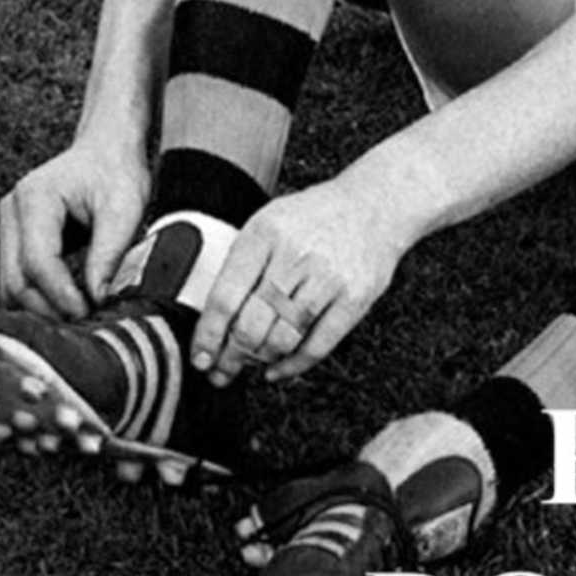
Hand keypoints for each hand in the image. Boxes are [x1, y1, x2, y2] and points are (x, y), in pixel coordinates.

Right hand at [0, 138, 150, 318]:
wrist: (106, 151)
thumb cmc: (117, 173)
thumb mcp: (125, 209)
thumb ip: (109, 253)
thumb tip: (97, 299)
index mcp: (35, 198)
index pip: (38, 262)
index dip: (61, 295)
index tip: (89, 314)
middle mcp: (11, 211)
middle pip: (15, 280)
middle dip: (48, 309)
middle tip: (86, 326)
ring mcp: (9, 225)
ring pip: (12, 285)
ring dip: (42, 308)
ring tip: (81, 319)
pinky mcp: (16, 239)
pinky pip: (20, 279)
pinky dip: (41, 297)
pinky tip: (71, 306)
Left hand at [189, 176, 404, 386]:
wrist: (376, 205)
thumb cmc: (317, 216)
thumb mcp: (269, 223)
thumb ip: (242, 266)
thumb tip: (215, 320)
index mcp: (264, 234)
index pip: (225, 298)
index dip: (208, 336)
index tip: (200, 356)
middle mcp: (295, 255)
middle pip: (251, 325)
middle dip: (230, 357)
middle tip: (222, 370)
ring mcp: (328, 278)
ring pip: (282, 339)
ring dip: (260, 361)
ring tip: (252, 363)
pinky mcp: (355, 298)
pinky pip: (317, 345)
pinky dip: (293, 365)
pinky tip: (279, 368)